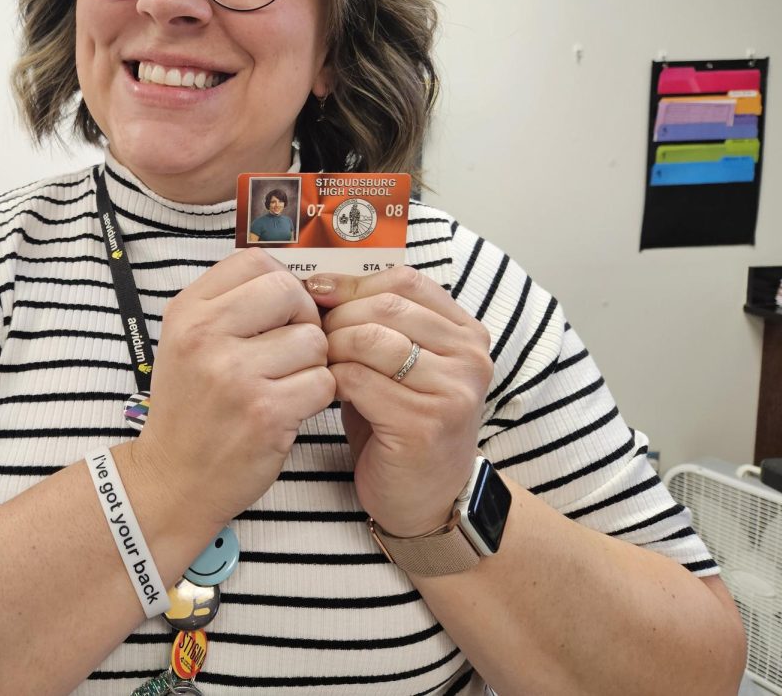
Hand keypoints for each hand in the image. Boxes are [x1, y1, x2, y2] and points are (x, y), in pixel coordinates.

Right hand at [134, 249, 336, 526]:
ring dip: (313, 362)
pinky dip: (317, 396)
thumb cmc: (190, 408)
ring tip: (287, 382)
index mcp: (187, 311)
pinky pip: (322, 382)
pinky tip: (292, 407)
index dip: (280, 282)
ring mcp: (235, 374)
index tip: (278, 312)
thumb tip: (296, 283)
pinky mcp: (265, 411)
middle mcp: (205, 335)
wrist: (172, 478)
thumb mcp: (187, 343)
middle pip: (289, 291)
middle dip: (304, 318)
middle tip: (292, 348)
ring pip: (313, 339)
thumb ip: (231, 307)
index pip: (254, 260)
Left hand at [308, 267, 491, 536]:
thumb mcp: (394, 364)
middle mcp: (469, 357)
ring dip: (332, 348)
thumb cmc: (400, 424)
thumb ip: (371, 322)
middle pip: (385, 306)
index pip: (405, 281)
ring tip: (321, 365)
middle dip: (337, 317)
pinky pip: (359, 380)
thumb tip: (315, 282)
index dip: (353, 283)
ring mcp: (452, 390)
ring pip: (370, 339)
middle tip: (312, 338)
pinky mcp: (425, 423)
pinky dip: (332, 381)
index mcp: (465, 333)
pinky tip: (327, 393)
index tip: (314, 292)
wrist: (425, 499)